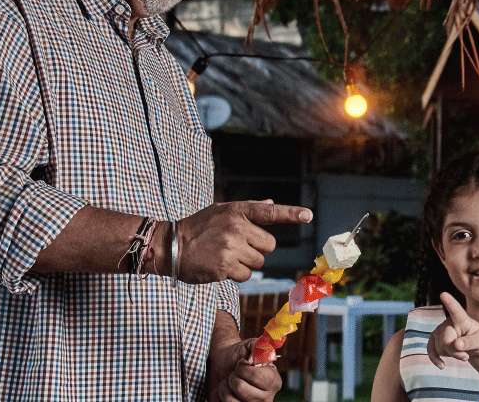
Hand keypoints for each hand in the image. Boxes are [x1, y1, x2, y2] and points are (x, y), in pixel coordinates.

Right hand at [175, 201, 310, 283]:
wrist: (170, 245)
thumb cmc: (198, 228)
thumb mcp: (220, 211)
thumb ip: (247, 209)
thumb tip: (270, 203)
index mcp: (237, 211)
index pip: (269, 212)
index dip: (290, 214)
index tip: (308, 215)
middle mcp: (236, 227)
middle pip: (269, 245)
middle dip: (257, 250)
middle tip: (236, 248)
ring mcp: (231, 247)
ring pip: (258, 262)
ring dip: (246, 263)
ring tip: (225, 256)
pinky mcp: (225, 266)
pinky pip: (246, 274)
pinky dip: (237, 274)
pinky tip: (221, 267)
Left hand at [209, 337, 283, 401]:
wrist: (224, 363)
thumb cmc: (239, 355)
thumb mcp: (250, 345)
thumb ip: (260, 345)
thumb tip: (271, 354)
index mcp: (273, 382)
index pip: (257, 376)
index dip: (244, 368)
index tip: (242, 362)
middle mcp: (265, 398)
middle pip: (240, 388)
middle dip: (233, 376)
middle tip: (235, 373)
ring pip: (230, 399)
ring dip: (225, 386)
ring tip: (230, 381)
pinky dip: (220, 394)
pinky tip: (226, 390)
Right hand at [428, 292, 478, 368]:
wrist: (472, 346)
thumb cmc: (478, 340)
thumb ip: (470, 342)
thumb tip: (457, 345)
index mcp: (462, 318)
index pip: (456, 310)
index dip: (450, 303)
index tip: (443, 294)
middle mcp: (448, 322)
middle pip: (446, 338)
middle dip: (455, 351)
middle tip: (465, 356)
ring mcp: (440, 330)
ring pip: (440, 346)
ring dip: (451, 355)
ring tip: (462, 355)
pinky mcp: (435, 339)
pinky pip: (431, 349)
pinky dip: (435, 358)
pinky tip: (442, 365)